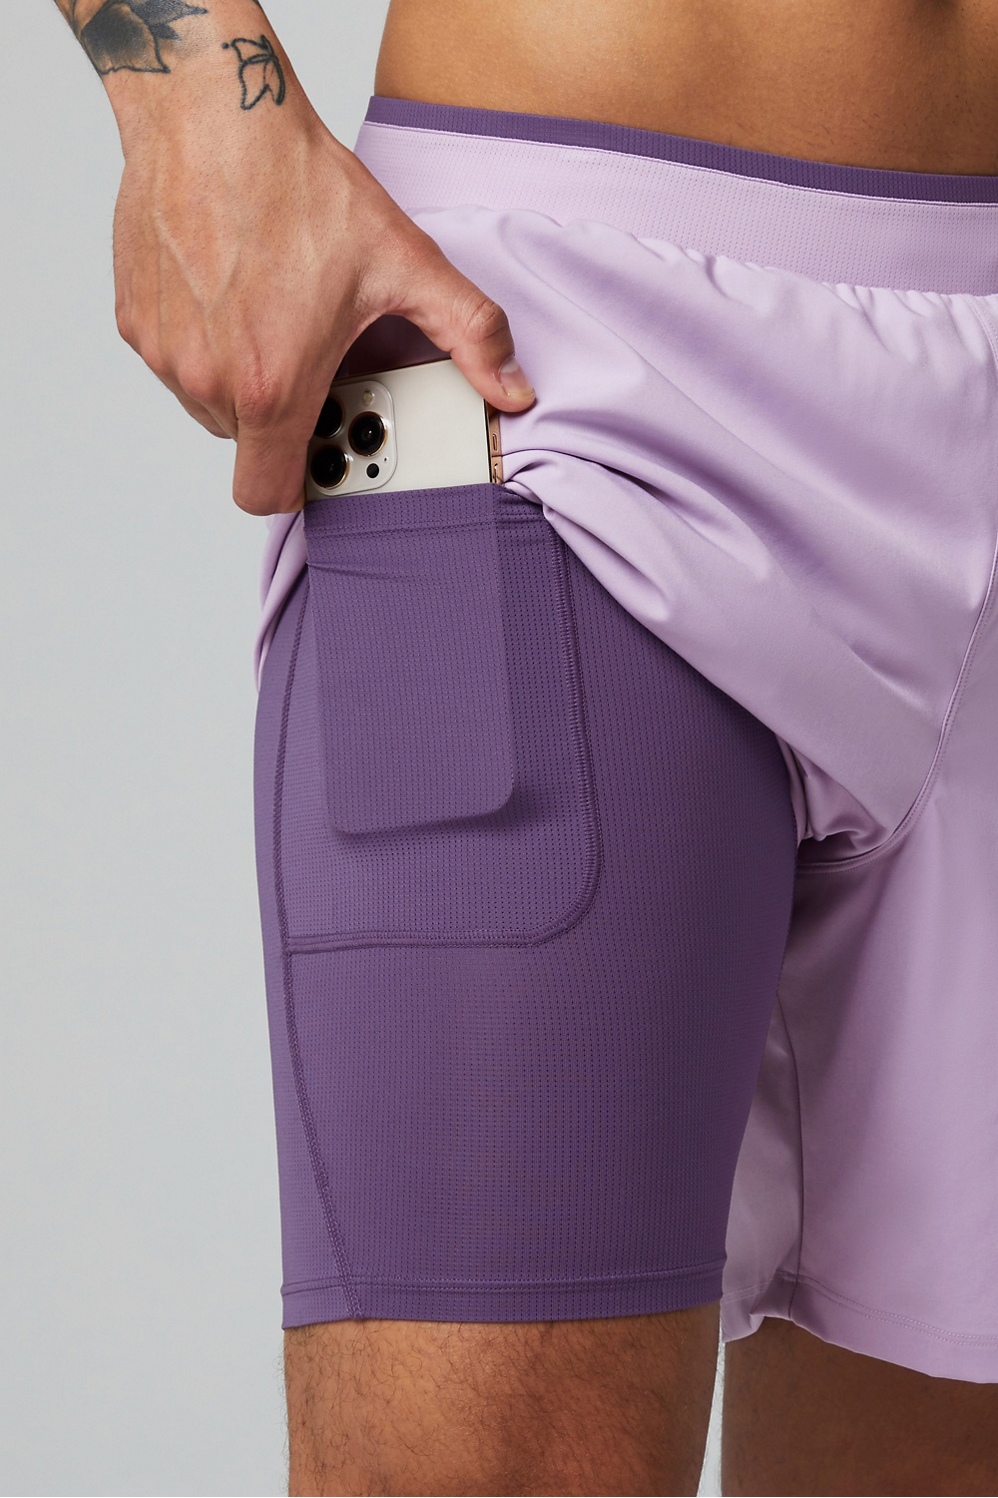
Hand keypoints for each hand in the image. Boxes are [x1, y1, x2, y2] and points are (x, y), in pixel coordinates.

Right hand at [110, 75, 534, 515]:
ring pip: (209, 403)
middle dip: (283, 413)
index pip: (268, 495)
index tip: (322, 449)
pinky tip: (233, 290)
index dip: (300, 482)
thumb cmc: (299, 186)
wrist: (212, 114)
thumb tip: (512, 388)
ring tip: (274, 313)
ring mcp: (165, 352)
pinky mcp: (134, 321)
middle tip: (311, 355)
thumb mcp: (405, 264)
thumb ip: (469, 336)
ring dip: (242, 378)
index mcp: (272, 387)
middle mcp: (208, 380)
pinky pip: (175, 360)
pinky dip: (203, 341)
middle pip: (248, 443)